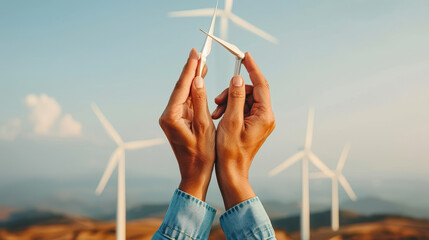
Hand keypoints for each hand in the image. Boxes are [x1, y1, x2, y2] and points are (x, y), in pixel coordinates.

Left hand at [159, 49, 214, 200]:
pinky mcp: (178, 120)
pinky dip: (194, 91)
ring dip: (193, 79)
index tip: (195, 53)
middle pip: (180, 88)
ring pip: (183, 93)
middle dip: (190, 70)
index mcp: (171, 117)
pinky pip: (186, 101)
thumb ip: (201, 102)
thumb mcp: (204, 127)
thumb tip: (198, 80)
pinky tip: (200, 80)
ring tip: (201, 62)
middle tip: (198, 53)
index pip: (181, 88)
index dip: (189, 69)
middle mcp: (168, 115)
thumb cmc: (202, 155)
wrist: (194, 174)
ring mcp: (172, 118)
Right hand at [213, 53, 274, 208]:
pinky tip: (218, 116)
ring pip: (244, 99)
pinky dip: (230, 108)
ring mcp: (260, 121)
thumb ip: (235, 98)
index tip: (245, 55)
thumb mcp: (230, 121)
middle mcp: (266, 116)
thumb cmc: (230, 151)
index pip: (261, 84)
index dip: (253, 68)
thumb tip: (238, 78)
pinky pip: (242, 108)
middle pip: (250, 91)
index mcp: (265, 115)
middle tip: (217, 100)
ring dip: (229, 101)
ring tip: (215, 111)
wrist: (232, 172)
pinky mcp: (253, 124)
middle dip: (233, 91)